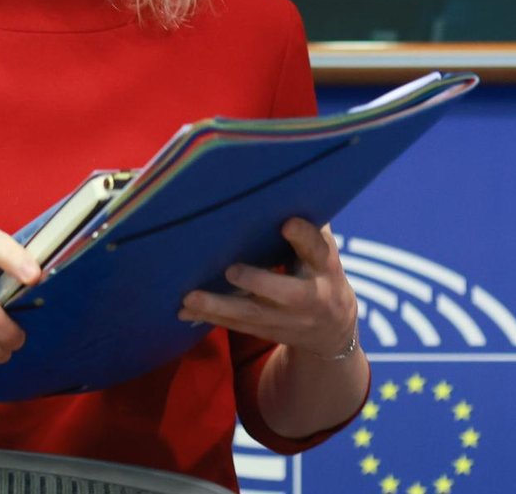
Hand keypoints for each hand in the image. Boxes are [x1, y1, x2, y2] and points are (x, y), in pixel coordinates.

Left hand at [176, 218, 359, 359]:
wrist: (333, 328)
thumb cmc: (318, 270)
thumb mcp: (321, 250)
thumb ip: (305, 225)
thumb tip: (276, 185)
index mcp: (325, 267)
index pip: (318, 251)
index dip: (303, 237)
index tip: (286, 223)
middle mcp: (310, 296)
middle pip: (288, 293)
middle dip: (259, 283)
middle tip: (231, 270)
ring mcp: (288, 319)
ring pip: (253, 315)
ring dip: (219, 306)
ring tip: (189, 297)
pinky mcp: (266, 331)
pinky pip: (236, 325)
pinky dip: (208, 318)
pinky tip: (182, 310)